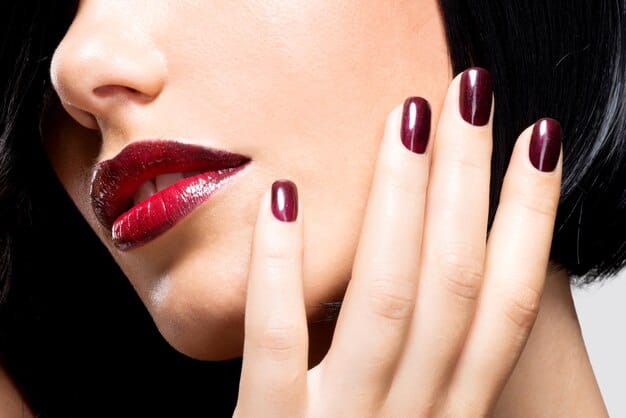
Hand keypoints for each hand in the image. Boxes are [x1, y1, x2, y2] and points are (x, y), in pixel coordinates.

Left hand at [234, 68, 561, 417]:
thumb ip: (423, 365)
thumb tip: (425, 269)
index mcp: (452, 411)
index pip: (507, 304)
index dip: (531, 220)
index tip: (539, 145)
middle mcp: (416, 416)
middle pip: (456, 282)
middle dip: (468, 182)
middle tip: (469, 97)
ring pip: (388, 299)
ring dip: (400, 201)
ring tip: (404, 122)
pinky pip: (278, 340)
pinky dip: (282, 267)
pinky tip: (287, 198)